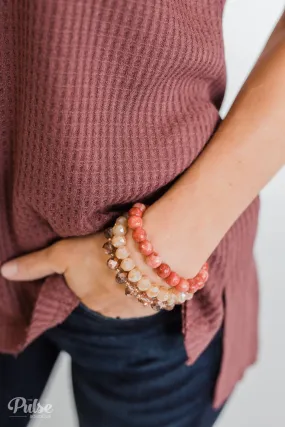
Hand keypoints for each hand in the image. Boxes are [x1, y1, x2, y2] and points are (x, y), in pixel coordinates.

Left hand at [0, 233, 155, 318]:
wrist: (148, 255)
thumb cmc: (103, 252)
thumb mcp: (63, 254)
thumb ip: (35, 265)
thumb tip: (4, 272)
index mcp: (87, 298)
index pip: (85, 289)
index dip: (90, 273)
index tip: (98, 260)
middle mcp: (109, 310)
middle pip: (106, 294)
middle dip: (110, 280)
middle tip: (117, 257)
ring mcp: (134, 308)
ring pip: (129, 295)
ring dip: (131, 283)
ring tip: (136, 261)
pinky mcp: (157, 302)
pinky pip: (150, 295)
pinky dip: (149, 285)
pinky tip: (151, 269)